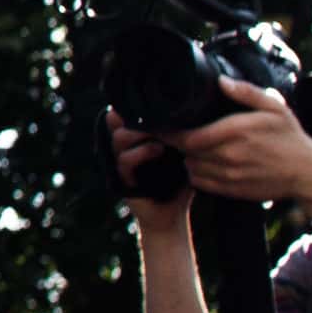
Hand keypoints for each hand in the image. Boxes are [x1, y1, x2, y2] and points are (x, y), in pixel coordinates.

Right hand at [107, 112, 192, 233]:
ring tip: (161, 135)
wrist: (172, 215)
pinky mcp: (121, 178)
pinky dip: (140, 153)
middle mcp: (125, 146)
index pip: (127, 112)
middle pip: (118, 119)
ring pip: (119, 137)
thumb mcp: (182, 153)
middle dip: (134, 115)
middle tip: (155, 113)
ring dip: (138, 133)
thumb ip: (180, 134)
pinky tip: (157, 150)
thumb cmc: (181, 181)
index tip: (151, 97)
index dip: (133, 103)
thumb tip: (193, 108)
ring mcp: (121, 161)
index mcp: (136, 136)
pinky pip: (125, 160)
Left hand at [157, 78, 311, 211]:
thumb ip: (246, 92)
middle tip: (177, 132)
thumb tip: (221, 82)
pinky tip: (204, 162)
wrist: (308, 173)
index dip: (169, 132)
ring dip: (188, 157)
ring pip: (190, 167)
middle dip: (178, 142)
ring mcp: (229, 176)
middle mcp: (228, 156)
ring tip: (194, 146)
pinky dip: (197, 173)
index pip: (188, 136)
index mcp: (235, 133)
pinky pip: (201, 182)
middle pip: (186, 151)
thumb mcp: (274, 108)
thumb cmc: (290, 138)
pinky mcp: (231, 190)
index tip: (159, 124)